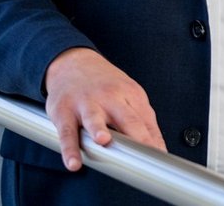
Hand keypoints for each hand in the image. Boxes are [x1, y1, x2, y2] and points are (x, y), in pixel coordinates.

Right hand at [44, 48, 166, 170]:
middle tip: (144, 155)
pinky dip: (70, 149)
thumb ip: (144, 121)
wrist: (72, 62)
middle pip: (127, 119)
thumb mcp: (129, 94)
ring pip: (94, 119)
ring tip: (103, 140)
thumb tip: (158, 148)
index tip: (159, 157)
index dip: (154, 141)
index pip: (146, 121)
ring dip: (98, 129)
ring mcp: (86, 104)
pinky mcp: (64, 113)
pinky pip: (67, 133)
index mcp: (130, 93)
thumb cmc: (104, 84)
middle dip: (136, 135)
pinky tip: (74, 162)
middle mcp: (110, 97)